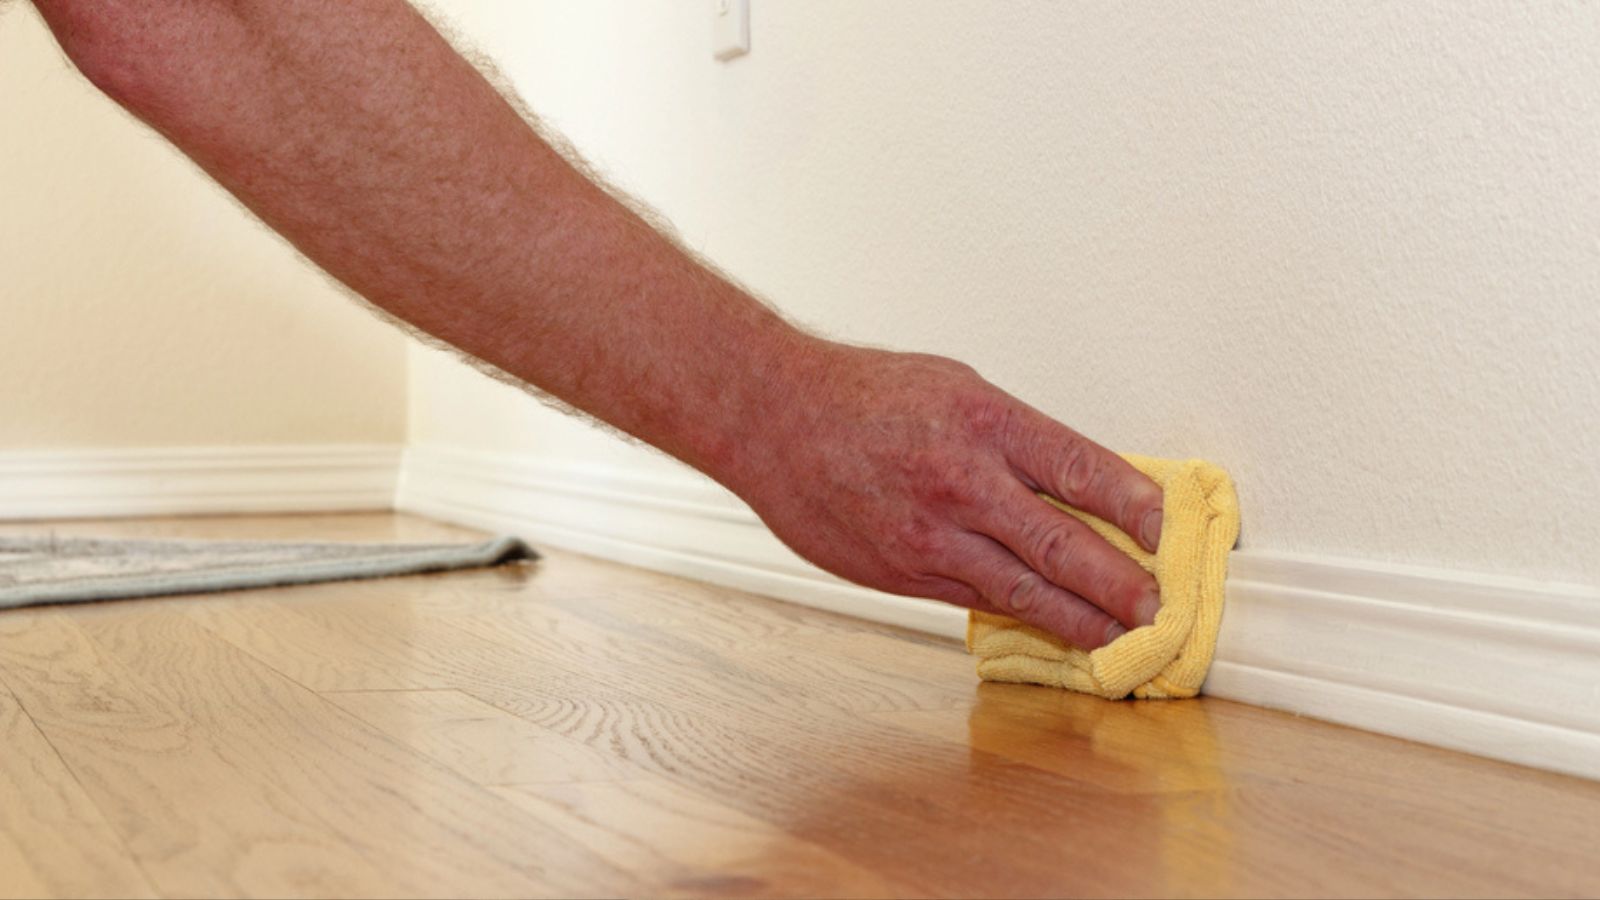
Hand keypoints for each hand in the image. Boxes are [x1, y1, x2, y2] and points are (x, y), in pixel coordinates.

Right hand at [732, 342, 1164, 648]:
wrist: (774, 419)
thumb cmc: (863, 395)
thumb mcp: (956, 388)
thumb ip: (1015, 439)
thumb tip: (1076, 484)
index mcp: (985, 422)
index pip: (1082, 469)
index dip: (1135, 506)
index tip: (1168, 530)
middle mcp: (963, 480)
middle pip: (1063, 544)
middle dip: (1122, 584)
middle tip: (1160, 608)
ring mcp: (930, 534)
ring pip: (1023, 588)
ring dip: (1081, 618)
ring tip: (1121, 637)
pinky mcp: (902, 572)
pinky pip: (974, 599)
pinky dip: (1019, 616)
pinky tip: (1050, 628)